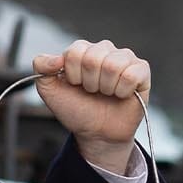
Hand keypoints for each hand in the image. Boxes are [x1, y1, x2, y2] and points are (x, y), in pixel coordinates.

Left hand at [33, 39, 149, 173]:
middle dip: (88, 82)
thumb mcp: (49, 90)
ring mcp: (125, 58)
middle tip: (92, 91)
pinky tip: (121, 94)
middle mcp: (104, 49)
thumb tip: (57, 57)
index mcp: (82, 50)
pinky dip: (122, 91)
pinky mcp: (142, 70)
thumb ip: (41, 67)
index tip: (75, 85)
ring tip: (105, 93)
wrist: (96, 132)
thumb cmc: (76, 109)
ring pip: (113, 65)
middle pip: (93, 58)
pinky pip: (131, 74)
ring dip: (105, 87)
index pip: (75, 52)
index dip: (72, 74)